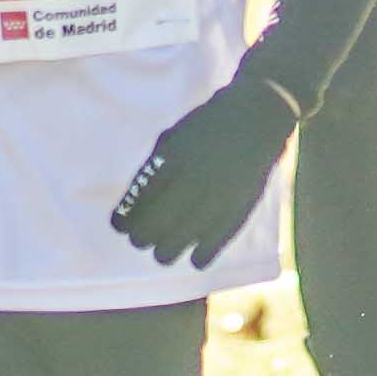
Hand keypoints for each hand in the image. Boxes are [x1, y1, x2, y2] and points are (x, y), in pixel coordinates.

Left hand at [107, 77, 301, 267]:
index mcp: (170, 160)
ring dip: (165, 251)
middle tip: (141, 239)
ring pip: (178, 242)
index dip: (124, 219)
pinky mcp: (238, 209)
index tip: (120, 226)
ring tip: (163, 252)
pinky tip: (195, 258)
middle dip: (141, 237)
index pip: (137, 201)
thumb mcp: (173, 137)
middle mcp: (190, 180)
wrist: (256, 117)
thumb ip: (154, 168)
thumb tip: (135, 204)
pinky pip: (212, 244)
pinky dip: (201, 256)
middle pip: (152, 226)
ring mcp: (215, 196)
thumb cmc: (207, 126)